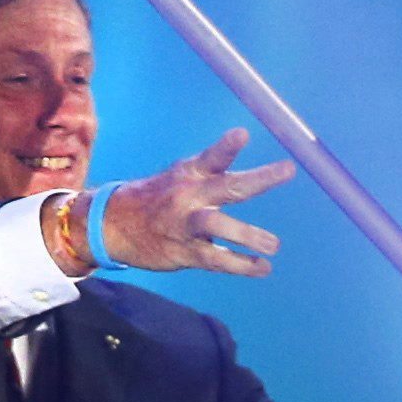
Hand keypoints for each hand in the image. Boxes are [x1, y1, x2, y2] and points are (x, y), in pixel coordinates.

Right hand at [96, 128, 297, 277]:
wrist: (114, 224)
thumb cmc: (158, 197)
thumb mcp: (180, 176)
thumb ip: (212, 172)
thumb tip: (251, 164)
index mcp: (189, 173)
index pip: (211, 157)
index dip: (226, 147)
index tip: (242, 134)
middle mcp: (188, 196)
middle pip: (226, 187)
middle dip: (258, 179)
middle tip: (286, 170)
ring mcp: (185, 224)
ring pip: (218, 226)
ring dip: (248, 235)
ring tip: (274, 245)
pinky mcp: (184, 252)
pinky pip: (216, 259)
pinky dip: (241, 264)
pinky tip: (262, 267)